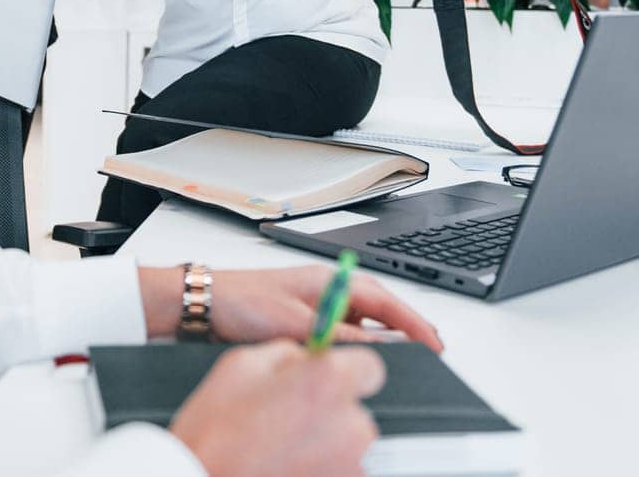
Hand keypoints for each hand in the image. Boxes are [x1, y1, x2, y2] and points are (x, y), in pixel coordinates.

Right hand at [170, 340, 383, 476]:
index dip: (345, 371)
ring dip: (325, 442)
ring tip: (282, 446)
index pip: (370, 366)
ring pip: (349, 443)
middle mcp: (351, 424)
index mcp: (329, 382)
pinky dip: (321, 467)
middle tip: (290, 418)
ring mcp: (353, 465)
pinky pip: (340, 469)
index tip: (328, 380)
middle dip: (330, 409)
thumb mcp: (242, 364)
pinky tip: (287, 465)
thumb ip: (289, 354)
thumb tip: (309, 358)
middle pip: (357, 408)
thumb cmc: (215, 432)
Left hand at [210, 266, 443, 351]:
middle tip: (431, 350)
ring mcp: (315, 303)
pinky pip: (341, 331)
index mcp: (328, 279)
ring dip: (381, 337)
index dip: (413, 322)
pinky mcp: (303, 319)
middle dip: (405, 328)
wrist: (204, 303)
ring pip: (361, 321)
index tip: (434, 341)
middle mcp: (325, 289)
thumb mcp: (296, 323)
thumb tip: (378, 344)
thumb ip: (339, 335)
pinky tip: (359, 358)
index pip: (384, 301)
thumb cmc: (241, 302)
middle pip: (378, 308)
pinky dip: (356, 344)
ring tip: (406, 357)